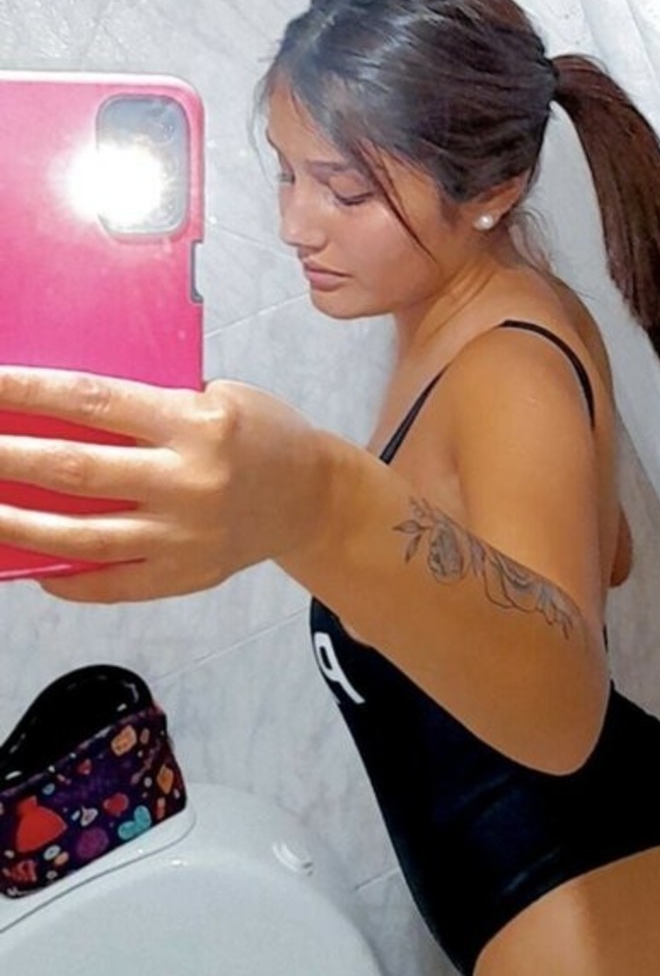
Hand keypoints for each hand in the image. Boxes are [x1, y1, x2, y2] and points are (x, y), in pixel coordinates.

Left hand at [0, 369, 331, 603]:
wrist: (313, 498)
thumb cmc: (260, 435)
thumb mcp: (217, 397)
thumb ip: (148, 409)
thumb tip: (60, 418)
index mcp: (195, 423)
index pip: (93, 401)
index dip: (29, 392)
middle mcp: (188, 481)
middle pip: (76, 470)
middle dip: (8, 458)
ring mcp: (185, 536)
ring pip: (83, 536)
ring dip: (19, 526)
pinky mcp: (185, 576)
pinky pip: (112, 583)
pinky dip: (66, 578)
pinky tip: (31, 566)